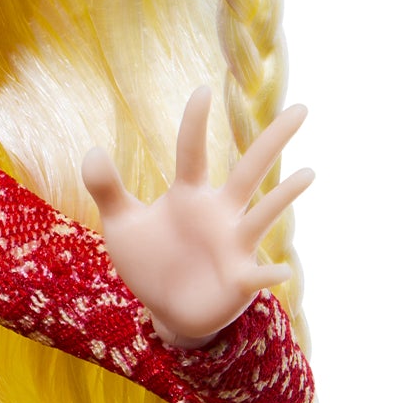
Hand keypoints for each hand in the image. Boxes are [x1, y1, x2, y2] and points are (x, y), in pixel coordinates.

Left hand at [80, 89, 311, 347]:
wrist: (167, 311)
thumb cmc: (150, 261)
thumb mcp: (122, 224)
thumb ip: (106, 188)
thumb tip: (92, 149)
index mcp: (189, 196)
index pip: (193, 152)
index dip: (195, 123)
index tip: (203, 91)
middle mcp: (219, 213)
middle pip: (250, 171)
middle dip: (273, 141)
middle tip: (301, 108)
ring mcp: (233, 244)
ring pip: (264, 214)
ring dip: (284, 197)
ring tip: (309, 173)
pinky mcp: (238, 279)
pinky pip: (257, 275)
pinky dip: (269, 274)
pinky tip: (282, 270)